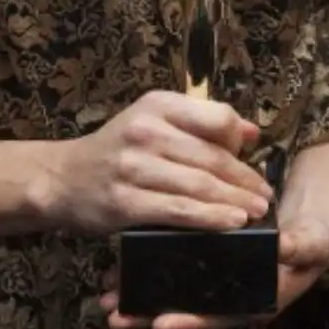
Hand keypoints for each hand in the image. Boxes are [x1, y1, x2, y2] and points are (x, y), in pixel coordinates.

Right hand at [39, 90, 273, 234]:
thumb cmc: (118, 150)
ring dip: (235, 202)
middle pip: (212, 157)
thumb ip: (202, 123)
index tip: (256, 163)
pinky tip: (230, 224)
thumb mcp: (154, 121)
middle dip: (245, 180)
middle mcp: (145, 130)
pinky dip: (209, 219)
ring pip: (199, 185)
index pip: (217, 117)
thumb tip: (251, 132)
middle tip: (265, 198)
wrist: (62, 178)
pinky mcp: (125, 202)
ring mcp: (133, 167)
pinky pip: (178, 211)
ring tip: (256, 213)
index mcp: (158, 105)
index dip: (240, 142)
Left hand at [100, 200, 328, 328]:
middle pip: (190, 311)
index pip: (221, 316)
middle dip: (151, 315)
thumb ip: (301, 246)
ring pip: (179, 295)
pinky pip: (180, 271)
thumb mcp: (316, 241)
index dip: (191, 320)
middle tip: (116, 315)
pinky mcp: (212, 265)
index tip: (161, 322)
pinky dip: (154, 269)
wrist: (317, 224)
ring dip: (145, 297)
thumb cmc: (318, 237)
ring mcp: (221, 283)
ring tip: (109, 298)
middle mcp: (236, 297)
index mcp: (261, 300)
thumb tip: (283, 247)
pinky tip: (125, 267)